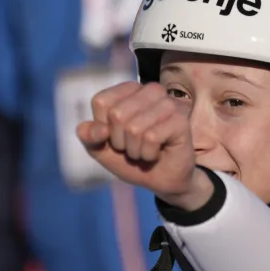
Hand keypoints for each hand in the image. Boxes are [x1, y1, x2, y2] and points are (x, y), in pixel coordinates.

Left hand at [76, 81, 212, 209]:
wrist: (160, 180)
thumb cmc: (131, 158)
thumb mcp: (101, 149)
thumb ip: (89, 136)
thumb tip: (98, 129)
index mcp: (129, 90)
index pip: (101, 102)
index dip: (103, 128)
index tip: (116, 136)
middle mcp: (151, 91)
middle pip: (117, 114)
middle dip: (120, 141)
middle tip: (133, 146)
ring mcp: (168, 104)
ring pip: (134, 128)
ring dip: (135, 149)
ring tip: (145, 150)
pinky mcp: (180, 121)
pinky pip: (151, 138)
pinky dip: (148, 154)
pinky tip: (157, 153)